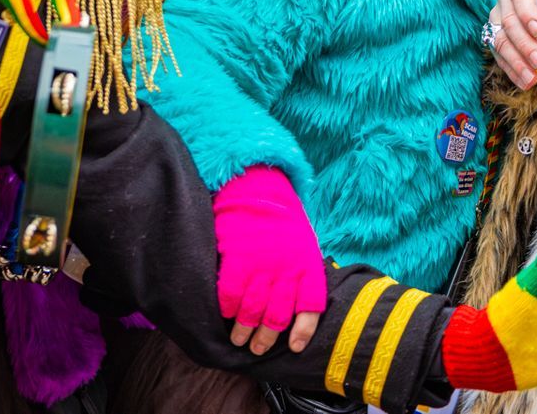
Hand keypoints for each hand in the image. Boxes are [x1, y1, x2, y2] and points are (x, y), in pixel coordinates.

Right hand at [211, 166, 327, 355]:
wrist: (256, 187)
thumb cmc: (279, 220)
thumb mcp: (302, 244)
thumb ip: (300, 274)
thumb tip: (295, 307)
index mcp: (307, 266)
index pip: (311, 307)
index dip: (303, 331)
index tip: (294, 347)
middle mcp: (286, 270)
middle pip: (277, 317)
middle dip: (266, 339)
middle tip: (256, 349)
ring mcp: (261, 266)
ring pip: (252, 312)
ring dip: (244, 331)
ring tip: (238, 340)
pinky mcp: (237, 259)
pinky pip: (230, 296)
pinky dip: (226, 310)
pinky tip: (225, 314)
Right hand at [489, 0, 536, 89]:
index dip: (527, 13)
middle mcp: (505, 0)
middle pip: (510, 22)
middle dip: (525, 44)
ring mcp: (497, 20)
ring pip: (500, 41)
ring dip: (516, 62)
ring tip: (532, 78)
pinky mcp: (495, 38)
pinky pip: (499, 56)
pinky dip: (512, 71)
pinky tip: (524, 82)